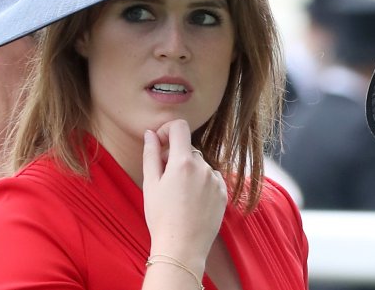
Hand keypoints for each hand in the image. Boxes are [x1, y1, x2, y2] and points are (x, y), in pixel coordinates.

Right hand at [142, 119, 226, 268]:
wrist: (182, 247)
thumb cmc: (161, 217)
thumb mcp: (150, 184)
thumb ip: (151, 154)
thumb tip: (150, 134)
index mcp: (184, 162)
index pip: (180, 127)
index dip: (167, 130)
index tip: (160, 143)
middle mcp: (204, 166)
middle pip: (188, 149)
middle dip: (175, 157)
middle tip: (164, 180)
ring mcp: (216, 180)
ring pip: (200, 165)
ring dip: (189, 172)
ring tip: (179, 197)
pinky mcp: (223, 192)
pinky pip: (211, 179)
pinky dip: (201, 184)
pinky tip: (192, 203)